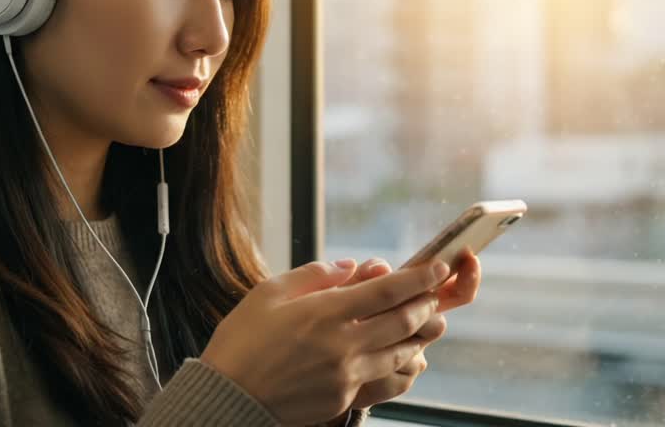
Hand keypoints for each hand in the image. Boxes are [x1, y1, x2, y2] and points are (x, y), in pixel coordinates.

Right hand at [201, 257, 452, 424]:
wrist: (228, 397)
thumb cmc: (242, 340)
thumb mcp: (269, 293)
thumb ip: (315, 275)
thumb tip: (351, 267)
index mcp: (325, 313)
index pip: (387, 291)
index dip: (419, 278)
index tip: (437, 267)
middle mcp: (343, 345)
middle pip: (403, 321)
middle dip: (426, 304)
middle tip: (434, 293)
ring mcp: (346, 375)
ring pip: (401, 352)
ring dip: (419, 334)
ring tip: (425, 321)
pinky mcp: (344, 398)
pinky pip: (385, 379)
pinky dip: (401, 364)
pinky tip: (403, 356)